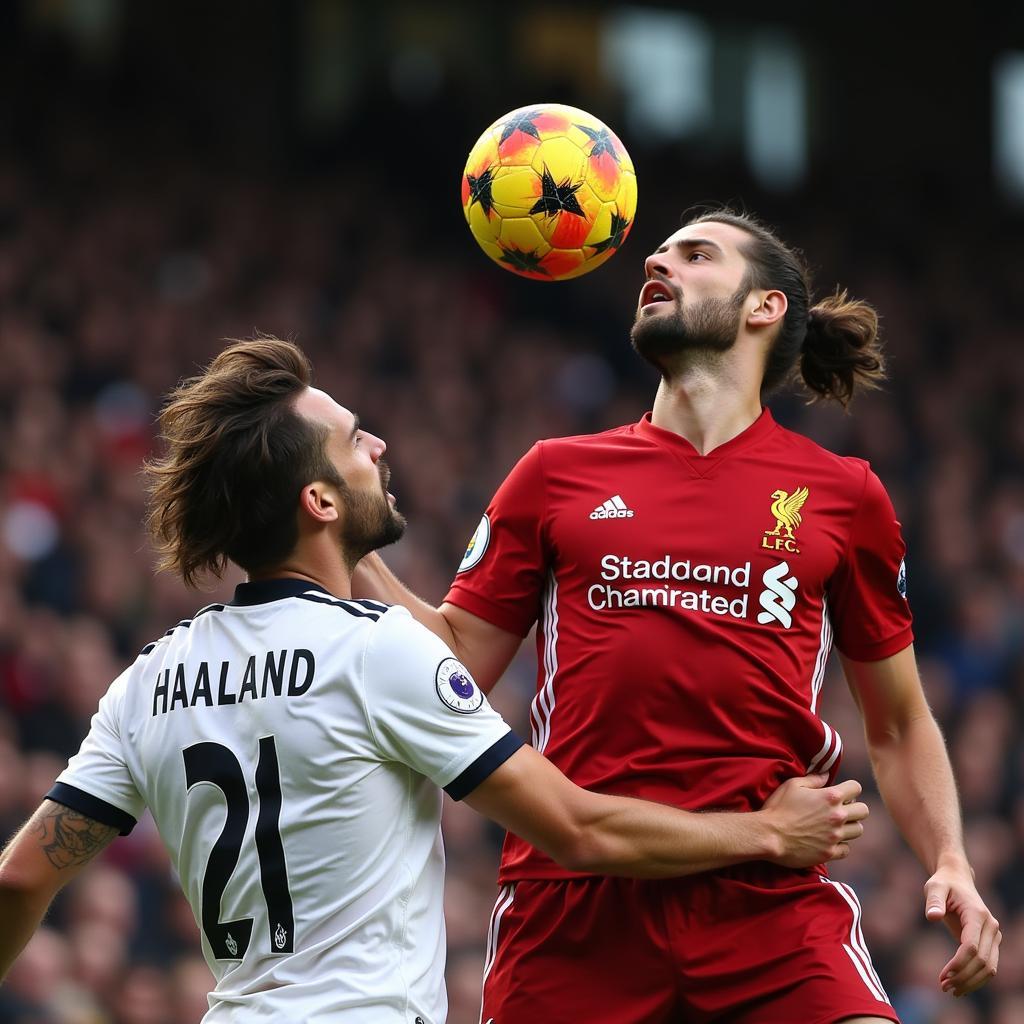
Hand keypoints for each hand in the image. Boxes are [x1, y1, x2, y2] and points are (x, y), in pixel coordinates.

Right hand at [760, 774, 867, 868]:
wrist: (769, 835)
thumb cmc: (778, 807)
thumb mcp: (792, 785)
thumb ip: (813, 779)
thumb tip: (826, 774)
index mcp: (830, 797)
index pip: (856, 788)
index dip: (849, 788)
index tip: (842, 792)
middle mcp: (837, 816)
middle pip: (863, 811)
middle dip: (854, 808)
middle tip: (840, 810)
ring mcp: (835, 836)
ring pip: (858, 830)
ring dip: (849, 827)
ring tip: (835, 826)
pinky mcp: (829, 853)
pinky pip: (847, 849)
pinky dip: (840, 845)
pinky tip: (829, 841)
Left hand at [924, 861, 1000, 996]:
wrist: (957, 880)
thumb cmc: (943, 883)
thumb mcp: (934, 887)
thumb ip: (934, 901)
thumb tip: (932, 917)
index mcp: (978, 915)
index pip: (972, 946)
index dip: (959, 963)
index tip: (943, 975)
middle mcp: (991, 927)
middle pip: (982, 961)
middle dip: (963, 977)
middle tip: (943, 986)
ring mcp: (994, 936)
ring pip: (990, 968)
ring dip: (971, 982)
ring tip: (950, 990)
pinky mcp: (990, 943)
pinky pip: (988, 966)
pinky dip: (976, 979)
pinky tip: (960, 987)